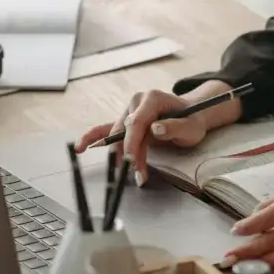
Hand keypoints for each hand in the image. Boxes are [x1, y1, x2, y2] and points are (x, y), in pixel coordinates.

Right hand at [75, 89, 206, 184]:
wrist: (192, 116)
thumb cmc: (192, 120)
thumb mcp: (190, 126)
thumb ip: (174, 127)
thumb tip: (155, 129)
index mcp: (152, 98)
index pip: (136, 122)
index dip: (133, 143)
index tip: (133, 162)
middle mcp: (137, 102)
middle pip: (126, 132)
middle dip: (131, 155)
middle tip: (140, 175)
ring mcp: (129, 111)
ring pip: (118, 137)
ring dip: (123, 157)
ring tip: (137, 174)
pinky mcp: (125, 121)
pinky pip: (106, 129)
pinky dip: (93, 138)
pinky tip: (80, 147)